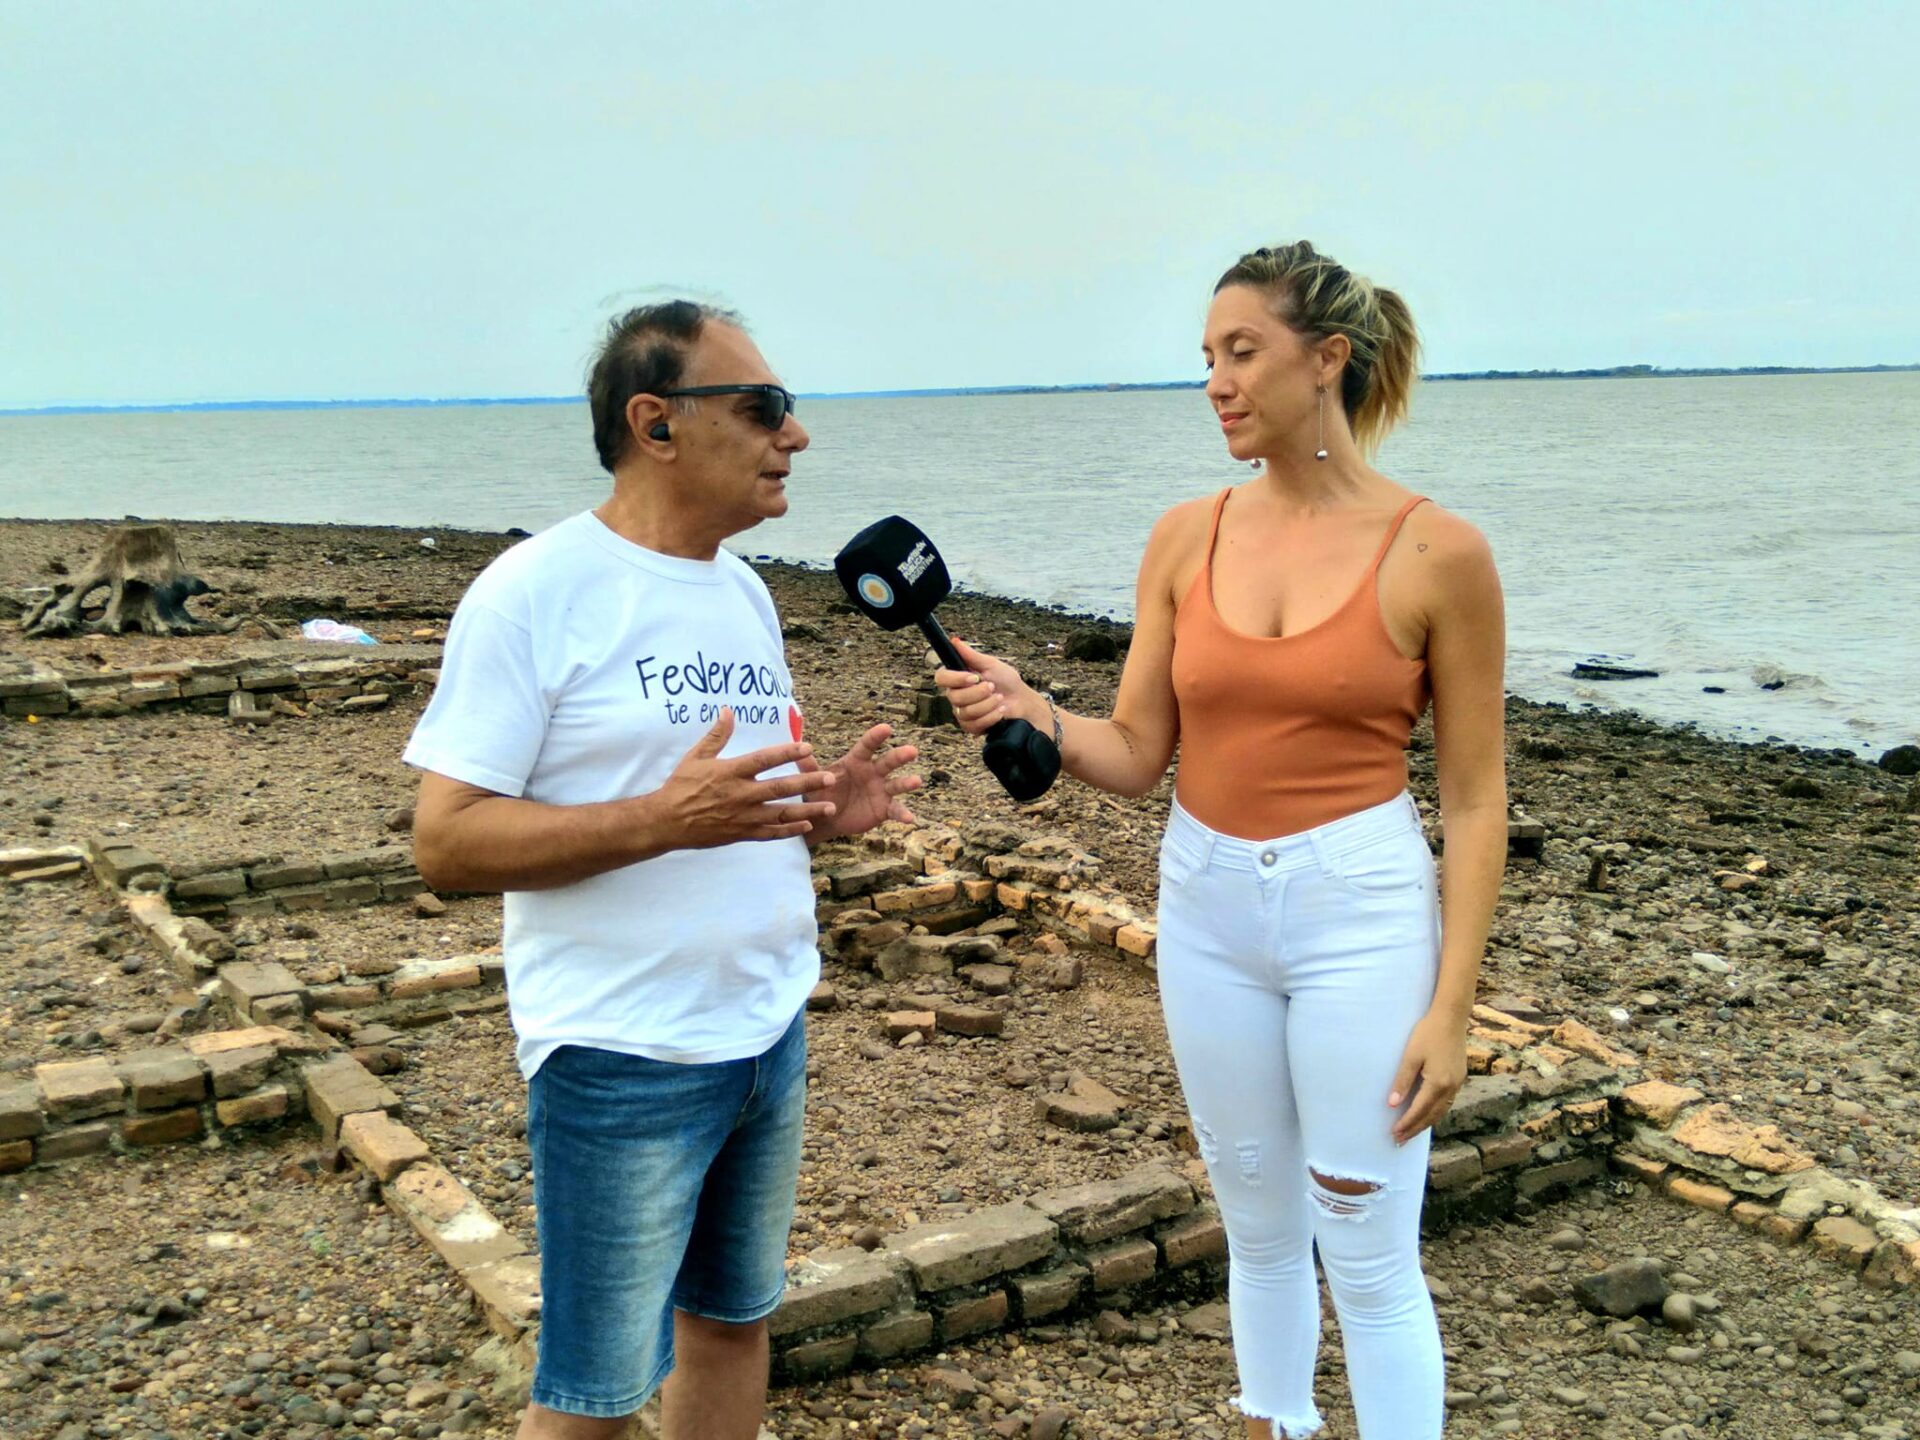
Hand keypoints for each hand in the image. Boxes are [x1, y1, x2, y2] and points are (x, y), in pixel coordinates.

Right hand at [648, 708, 836, 846]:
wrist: (667, 821)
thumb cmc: (681, 785)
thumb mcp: (696, 756)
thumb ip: (716, 735)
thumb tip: (729, 710)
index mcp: (731, 772)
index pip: (764, 759)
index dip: (786, 752)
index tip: (807, 747)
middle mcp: (741, 794)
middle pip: (780, 787)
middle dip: (808, 783)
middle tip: (831, 779)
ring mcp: (743, 816)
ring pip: (781, 813)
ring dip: (808, 810)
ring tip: (830, 806)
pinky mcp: (742, 833)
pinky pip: (770, 833)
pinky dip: (789, 831)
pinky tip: (807, 826)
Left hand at [799, 724, 920, 839]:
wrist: (827, 818)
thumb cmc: (822, 792)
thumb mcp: (814, 782)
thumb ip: (809, 768)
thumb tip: (799, 750)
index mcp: (856, 761)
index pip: (867, 746)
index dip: (876, 737)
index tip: (887, 728)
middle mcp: (873, 772)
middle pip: (888, 762)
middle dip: (900, 756)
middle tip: (912, 751)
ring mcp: (881, 790)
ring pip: (897, 784)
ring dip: (907, 783)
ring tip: (916, 781)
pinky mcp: (884, 809)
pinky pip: (895, 810)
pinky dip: (903, 814)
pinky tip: (910, 818)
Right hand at [931, 636, 1040, 735]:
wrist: (1021, 701)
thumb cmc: (1006, 681)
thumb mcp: (990, 664)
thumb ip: (971, 655)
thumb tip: (955, 641)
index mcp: (958, 679)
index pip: (941, 678)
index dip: (956, 679)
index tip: (973, 677)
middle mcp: (956, 696)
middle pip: (954, 697)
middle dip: (978, 693)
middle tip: (992, 687)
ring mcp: (962, 713)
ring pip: (965, 712)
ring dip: (987, 704)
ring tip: (999, 698)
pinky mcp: (971, 726)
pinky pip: (974, 724)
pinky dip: (990, 717)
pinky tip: (999, 711)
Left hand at [1387, 1008, 1468, 1143]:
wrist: (1451, 1018)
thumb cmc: (1427, 1033)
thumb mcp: (1410, 1056)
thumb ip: (1402, 1081)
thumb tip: (1393, 1104)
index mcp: (1437, 1083)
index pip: (1419, 1110)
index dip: (1406, 1123)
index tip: (1395, 1134)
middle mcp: (1450, 1087)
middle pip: (1431, 1116)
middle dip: (1415, 1129)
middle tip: (1400, 1140)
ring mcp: (1457, 1083)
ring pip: (1441, 1111)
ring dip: (1426, 1123)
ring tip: (1411, 1132)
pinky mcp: (1459, 1078)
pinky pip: (1447, 1102)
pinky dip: (1435, 1113)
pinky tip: (1427, 1114)